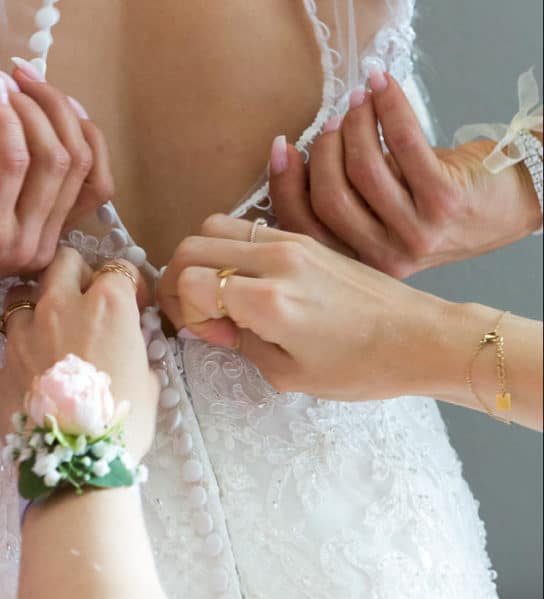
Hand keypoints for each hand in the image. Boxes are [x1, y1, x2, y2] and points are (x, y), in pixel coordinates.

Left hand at [0, 68, 113, 309]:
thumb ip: (10, 168)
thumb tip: (31, 118)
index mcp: (41, 239)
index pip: (96, 182)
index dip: (83, 130)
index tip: (52, 95)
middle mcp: (39, 247)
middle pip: (81, 163)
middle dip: (58, 106)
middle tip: (24, 74)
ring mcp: (16, 241)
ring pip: (58, 158)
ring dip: (34, 107)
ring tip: (5, 81)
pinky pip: (14, 160)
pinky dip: (7, 118)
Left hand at [0, 248, 156, 461]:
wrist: (74, 465)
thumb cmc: (122, 422)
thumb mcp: (148, 381)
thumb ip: (135, 350)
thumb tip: (130, 345)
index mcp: (106, 306)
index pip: (118, 269)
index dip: (128, 283)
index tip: (133, 301)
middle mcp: (60, 308)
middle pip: (63, 262)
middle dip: (76, 273)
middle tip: (86, 298)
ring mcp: (23, 335)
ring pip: (21, 295)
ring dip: (37, 306)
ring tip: (50, 330)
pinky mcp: (1, 365)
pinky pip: (9, 346)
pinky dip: (22, 353)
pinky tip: (36, 376)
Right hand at [158, 215, 457, 402]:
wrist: (420, 338)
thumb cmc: (363, 366)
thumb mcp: (289, 374)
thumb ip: (238, 342)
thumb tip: (208, 322)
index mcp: (269, 301)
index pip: (190, 280)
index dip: (184, 310)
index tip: (208, 334)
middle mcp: (276, 261)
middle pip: (192, 244)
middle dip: (178, 279)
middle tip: (198, 312)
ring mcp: (292, 242)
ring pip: (215, 225)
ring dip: (203, 257)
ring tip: (220, 293)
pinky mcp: (306, 238)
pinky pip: (248, 227)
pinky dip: (230, 248)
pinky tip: (248, 281)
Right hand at [270, 72, 540, 277]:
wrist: (513, 202)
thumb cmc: (446, 204)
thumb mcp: (389, 216)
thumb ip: (350, 200)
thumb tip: (303, 150)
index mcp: (366, 262)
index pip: (306, 229)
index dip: (286, 185)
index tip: (282, 147)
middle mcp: (390, 256)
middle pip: (329, 197)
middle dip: (324, 149)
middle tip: (335, 119)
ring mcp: (419, 231)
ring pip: (362, 169)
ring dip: (357, 123)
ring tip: (361, 99)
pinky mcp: (445, 200)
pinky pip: (403, 142)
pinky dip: (388, 106)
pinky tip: (382, 85)